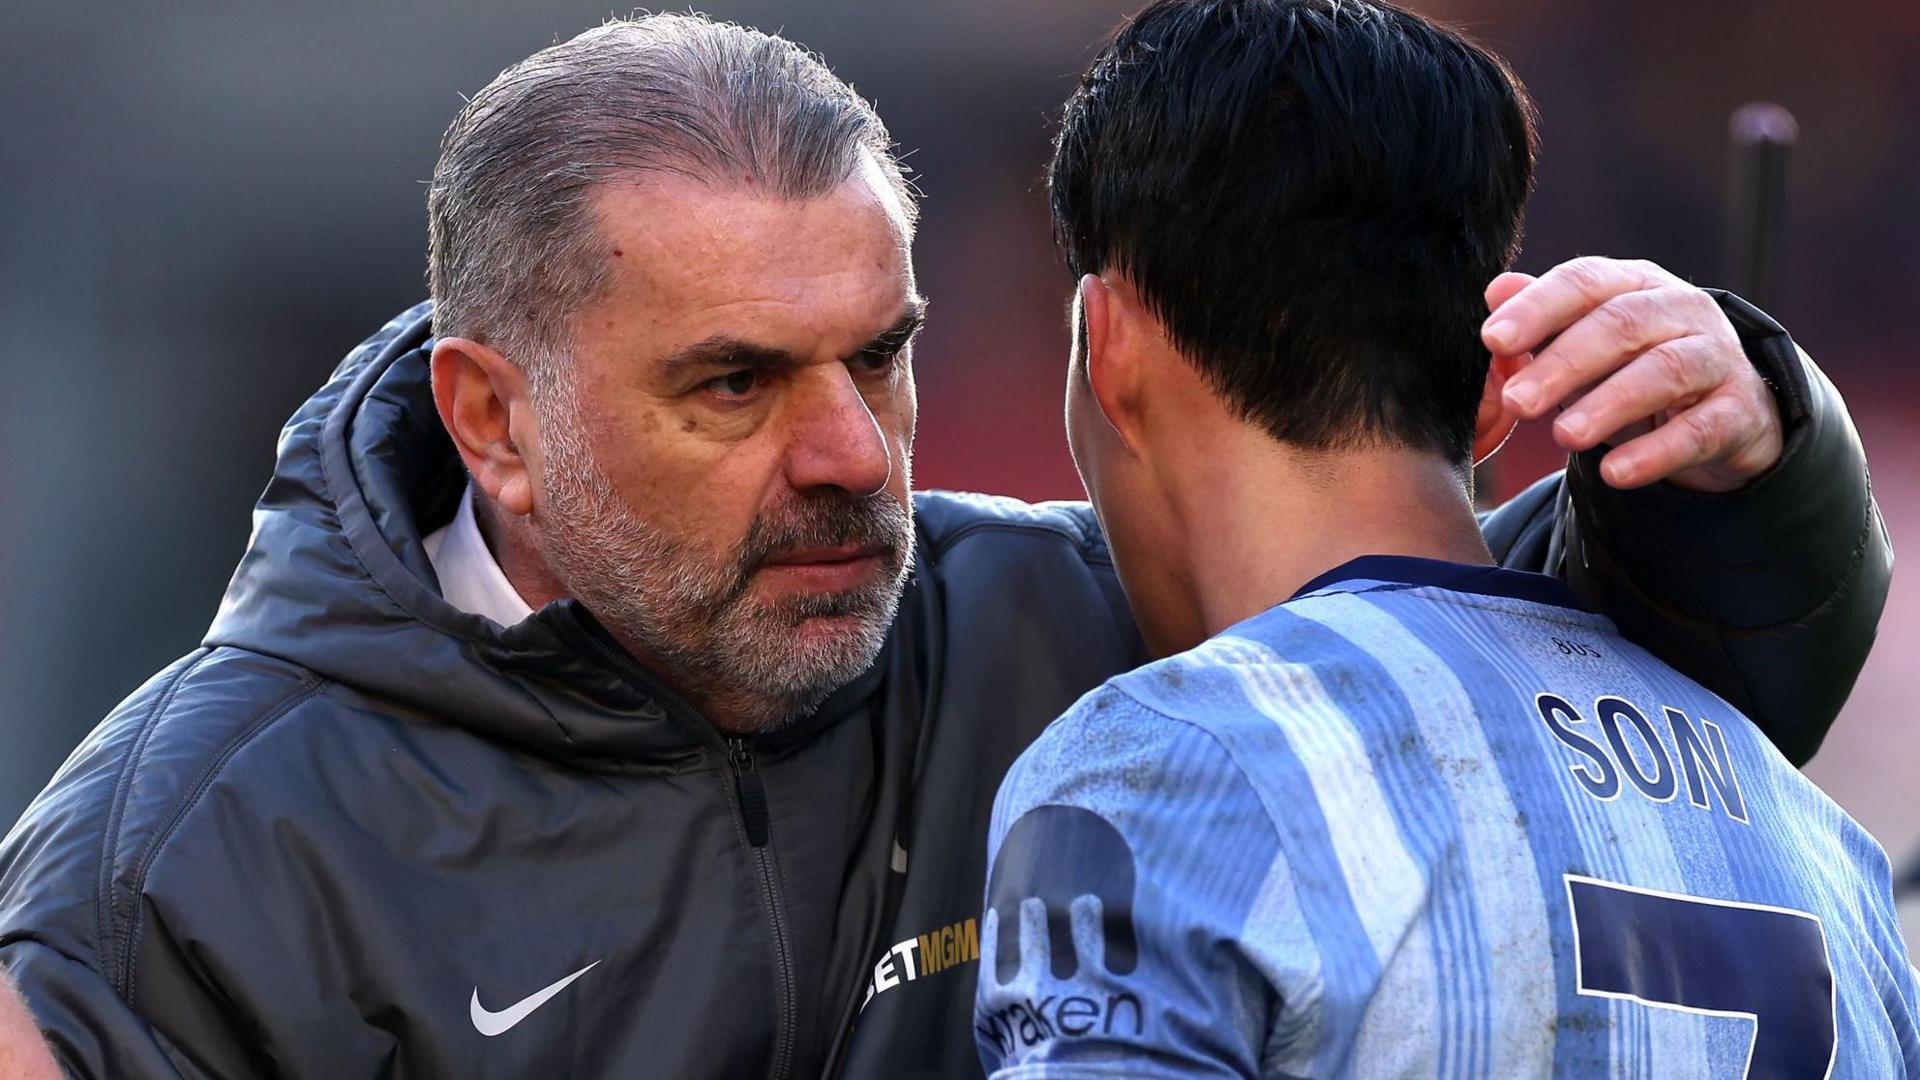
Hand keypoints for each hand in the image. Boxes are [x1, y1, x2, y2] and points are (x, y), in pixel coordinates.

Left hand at [1481, 256, 1783, 491]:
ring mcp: (1717, 357)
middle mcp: (1681, 309)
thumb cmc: (1634, 366)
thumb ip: (1542, 320)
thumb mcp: (1585, 342)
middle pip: (1621, 325)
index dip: (1538, 308)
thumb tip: (1495, 291)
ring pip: (1664, 371)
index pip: (1585, 282)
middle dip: (1563, 363)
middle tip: (1517, 401)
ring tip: (1563, 436)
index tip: (1493, 340)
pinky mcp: (1739, 411)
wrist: (1724, 411)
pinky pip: (1700, 429)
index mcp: (1635, 284)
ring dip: (1609, 404)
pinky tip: (1615, 473)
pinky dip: (1655, 452)